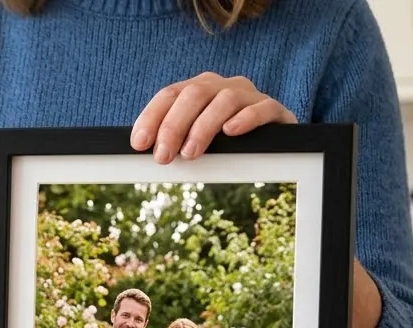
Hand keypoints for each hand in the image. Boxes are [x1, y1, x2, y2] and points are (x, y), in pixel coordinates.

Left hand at [131, 73, 295, 162]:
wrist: (270, 139)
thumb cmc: (224, 141)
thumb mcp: (194, 137)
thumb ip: (173, 139)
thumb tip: (142, 150)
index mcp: (198, 89)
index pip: (169, 94)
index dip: (151, 117)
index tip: (139, 143)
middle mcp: (222, 86)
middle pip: (194, 95)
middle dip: (173, 126)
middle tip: (163, 156)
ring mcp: (249, 95)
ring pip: (224, 100)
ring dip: (203, 127)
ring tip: (190, 153)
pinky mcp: (273, 109)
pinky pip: (261, 107)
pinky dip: (245, 118)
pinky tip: (230, 132)